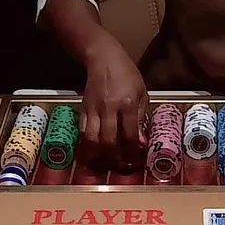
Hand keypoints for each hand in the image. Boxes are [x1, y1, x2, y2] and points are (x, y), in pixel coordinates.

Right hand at [81, 44, 147, 163]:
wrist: (103, 58)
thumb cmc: (126, 74)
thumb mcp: (141, 92)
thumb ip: (140, 116)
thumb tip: (139, 141)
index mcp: (127, 104)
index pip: (129, 136)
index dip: (131, 153)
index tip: (133, 162)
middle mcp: (109, 108)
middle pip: (108, 142)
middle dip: (113, 159)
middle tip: (118, 166)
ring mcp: (94, 109)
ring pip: (91, 139)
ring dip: (96, 155)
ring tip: (102, 164)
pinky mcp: (83, 108)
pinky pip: (83, 131)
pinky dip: (87, 144)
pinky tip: (92, 150)